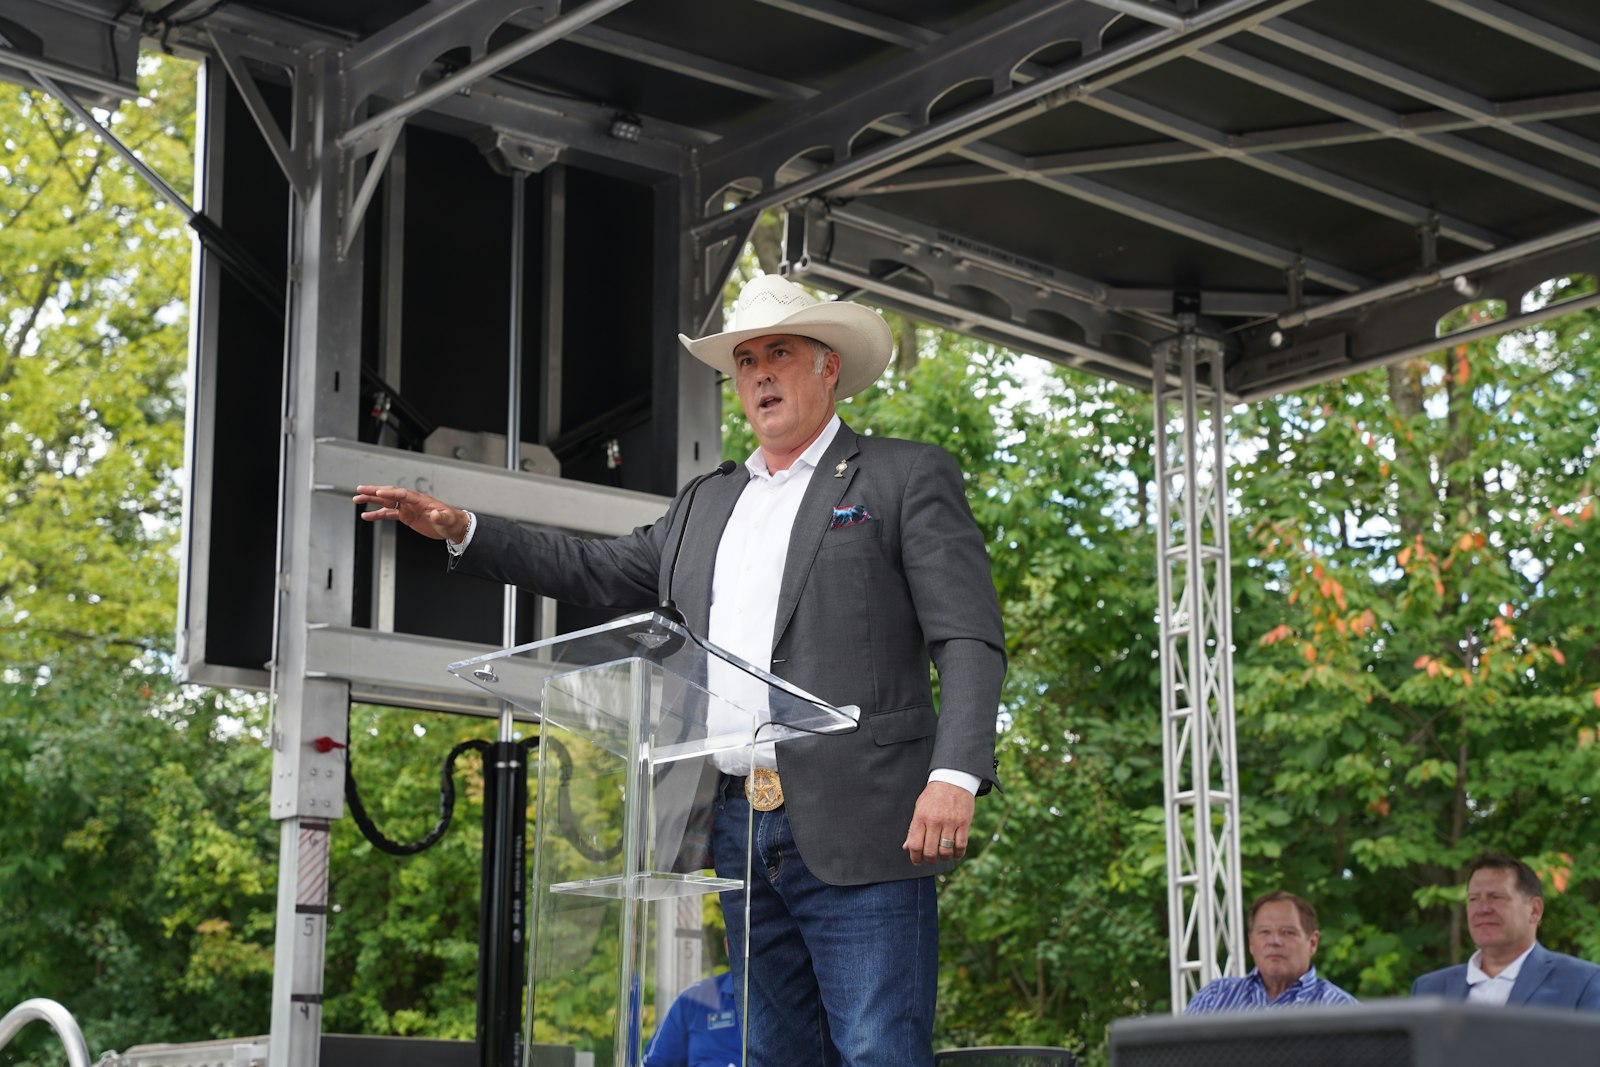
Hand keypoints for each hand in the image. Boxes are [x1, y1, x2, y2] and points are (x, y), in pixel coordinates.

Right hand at [353, 484, 469, 542]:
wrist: (452, 526)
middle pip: (390, 493)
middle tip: (361, 490)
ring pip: (386, 502)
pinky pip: (388, 513)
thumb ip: (441, 516)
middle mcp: (411, 502)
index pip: (402, 494)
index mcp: (420, 500)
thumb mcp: (447, 520)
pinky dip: (377, 514)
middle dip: (375, 492)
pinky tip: (367, 516)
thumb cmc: (451, 521)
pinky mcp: (406, 516)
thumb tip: (435, 514)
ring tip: (357, 499)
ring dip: (371, 500)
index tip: (379, 492)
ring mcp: (407, 508)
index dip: (391, 493)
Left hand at [901, 781, 973, 865]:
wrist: (952, 780)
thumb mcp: (919, 809)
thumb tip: (906, 848)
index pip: (915, 845)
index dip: (915, 857)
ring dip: (944, 858)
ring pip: (946, 851)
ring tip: (943, 855)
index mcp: (921, 817)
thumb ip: (913, 829)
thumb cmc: (933, 797)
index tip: (917, 861)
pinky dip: (958, 854)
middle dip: (929, 860)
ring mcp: (950, 822)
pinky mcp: (964, 823)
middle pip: (930, 851)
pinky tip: (955, 853)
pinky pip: (961, 845)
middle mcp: (934, 821)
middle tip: (930, 859)